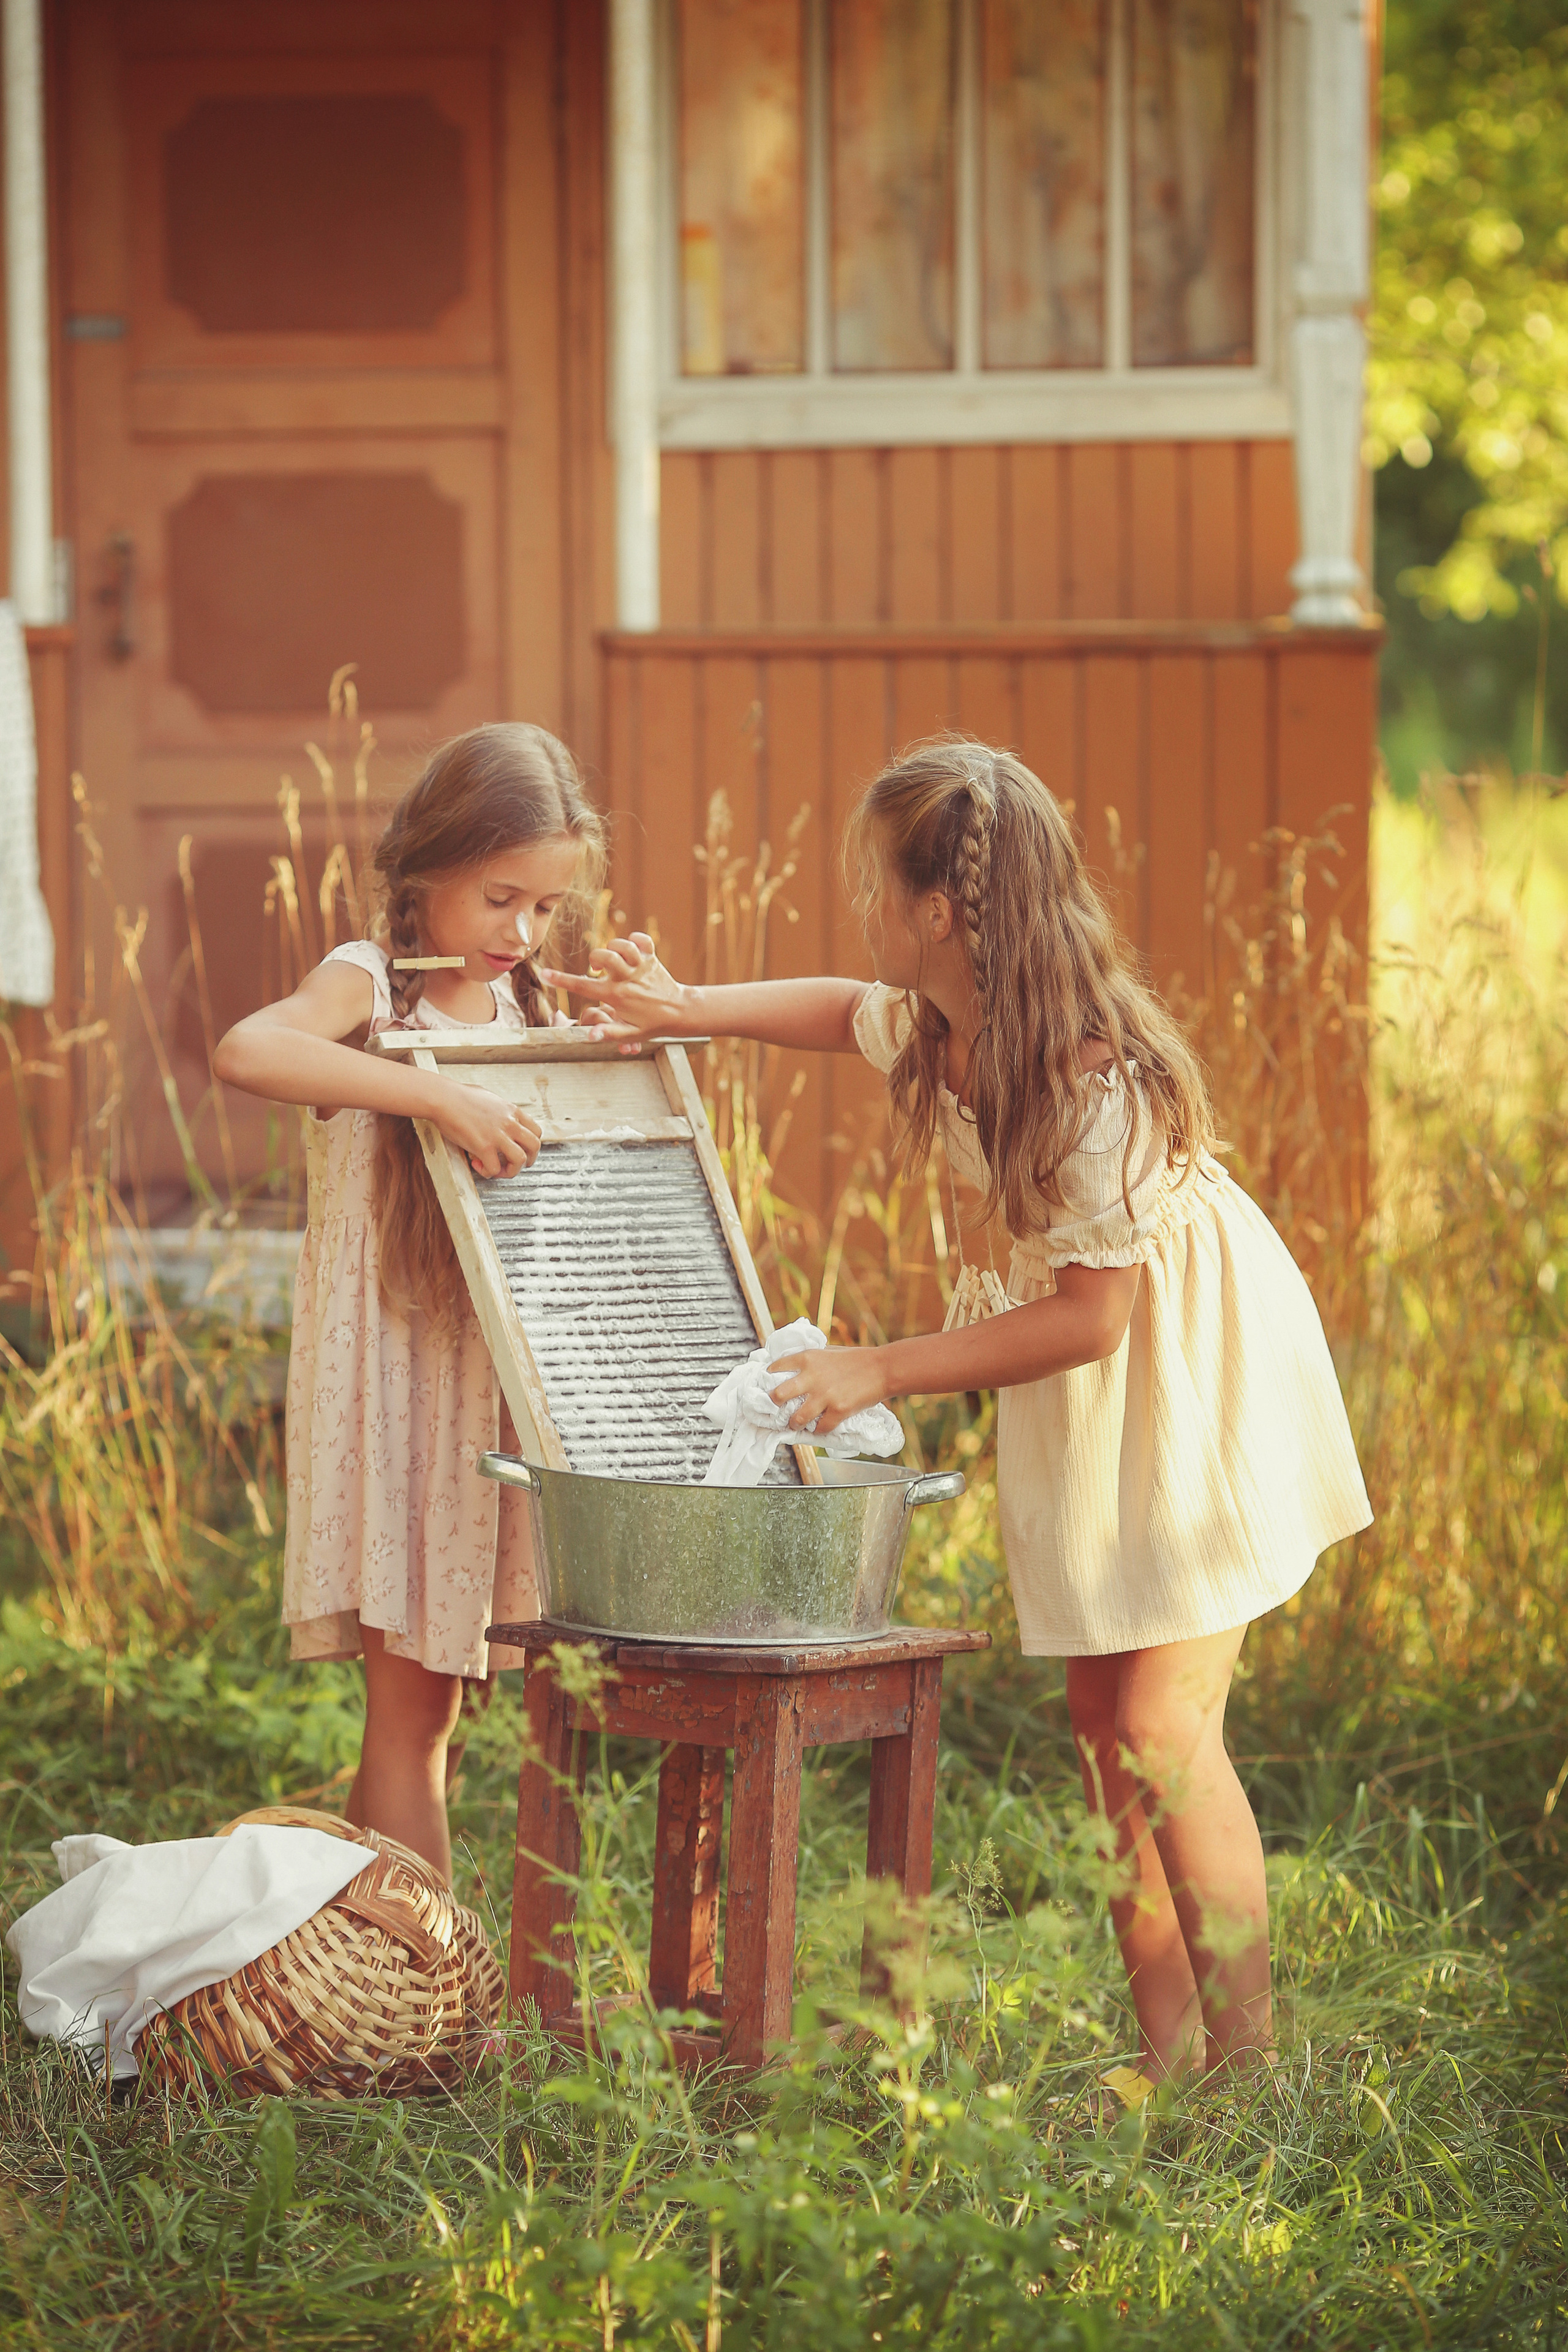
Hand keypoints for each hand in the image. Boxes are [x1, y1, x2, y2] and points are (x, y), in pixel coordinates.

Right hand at [432, 1079, 541, 1178]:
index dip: (530, 1145)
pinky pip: (494, 1169)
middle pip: (534, 1146)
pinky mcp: (484, 1147)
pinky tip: (476, 1163)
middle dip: (527, 1160)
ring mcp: (498, 1135)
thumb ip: (498, 1111)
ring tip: (496, 1169)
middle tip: (513, 1165)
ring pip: (520, 1160)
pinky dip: (487, 1172)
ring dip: (509, 1170)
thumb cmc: (459, 1096)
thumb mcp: (489, 1098)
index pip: (536, 1131)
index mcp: (512, 1111)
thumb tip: (496, 1117)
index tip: (520, 1150)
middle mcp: (509, 1123)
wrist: (443, 1098)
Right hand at [537, 933, 688, 1052]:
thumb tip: (589, 1035)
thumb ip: (609, 1034)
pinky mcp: (652, 958)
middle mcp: (627, 977)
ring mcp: (641, 966)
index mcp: (616, 996)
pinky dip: (636, 939)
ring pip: (622, 944)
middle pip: (603, 955)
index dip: (561, 981)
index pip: (583, 987)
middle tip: (598, 969)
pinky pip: (643, 939)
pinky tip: (633, 949)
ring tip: (615, 959)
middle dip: (595, 958)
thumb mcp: (630, 1034)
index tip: (545, 974)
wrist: (681, 1012)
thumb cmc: (652, 1024)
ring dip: (614, 947)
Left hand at [768, 1345, 890, 1434]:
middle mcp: (812, 1377)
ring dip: (794, 1423)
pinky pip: (820, 1429)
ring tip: (795, 1424)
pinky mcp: (838, 1410)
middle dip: (774, 1404)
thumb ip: (810, 1361)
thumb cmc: (856, 1359)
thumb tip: (793, 1371)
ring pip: (796, 1418)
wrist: (882, 1368)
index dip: (768, 1378)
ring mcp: (825, 1395)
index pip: (776, 1367)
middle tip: (776, 1409)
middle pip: (778, 1395)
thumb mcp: (828, 1352)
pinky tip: (820, 1427)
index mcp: (808, 1358)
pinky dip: (818, 1430)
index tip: (768, 1385)